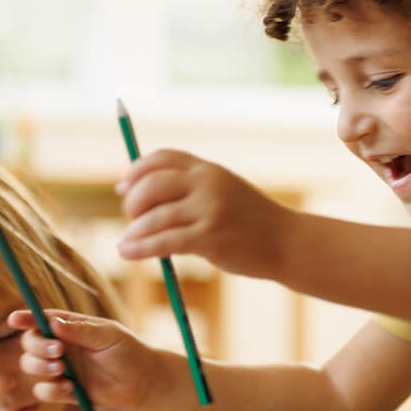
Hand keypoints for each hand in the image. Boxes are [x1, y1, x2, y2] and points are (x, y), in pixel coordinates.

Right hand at [13, 309, 164, 410]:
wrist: (143, 382)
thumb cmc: (127, 351)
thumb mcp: (108, 335)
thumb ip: (80, 330)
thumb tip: (52, 324)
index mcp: (69, 327)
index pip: (40, 320)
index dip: (25, 319)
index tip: (14, 320)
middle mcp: (60, 347)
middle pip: (29, 343)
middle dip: (36, 346)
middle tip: (58, 352)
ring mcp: (60, 369)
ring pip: (30, 366)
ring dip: (39, 367)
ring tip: (62, 370)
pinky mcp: (64, 392)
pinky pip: (43, 391)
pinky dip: (50, 390)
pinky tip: (68, 388)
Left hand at [116, 149, 289, 278]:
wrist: (288, 243)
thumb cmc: (250, 222)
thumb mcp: (223, 192)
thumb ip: (191, 189)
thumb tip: (142, 196)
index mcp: (209, 169)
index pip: (163, 157)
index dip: (136, 170)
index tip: (123, 187)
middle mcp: (208, 183)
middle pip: (152, 183)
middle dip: (133, 201)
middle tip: (130, 219)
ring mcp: (210, 210)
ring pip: (156, 216)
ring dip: (133, 230)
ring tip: (123, 243)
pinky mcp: (210, 238)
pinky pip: (164, 241)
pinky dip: (141, 247)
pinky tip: (127, 252)